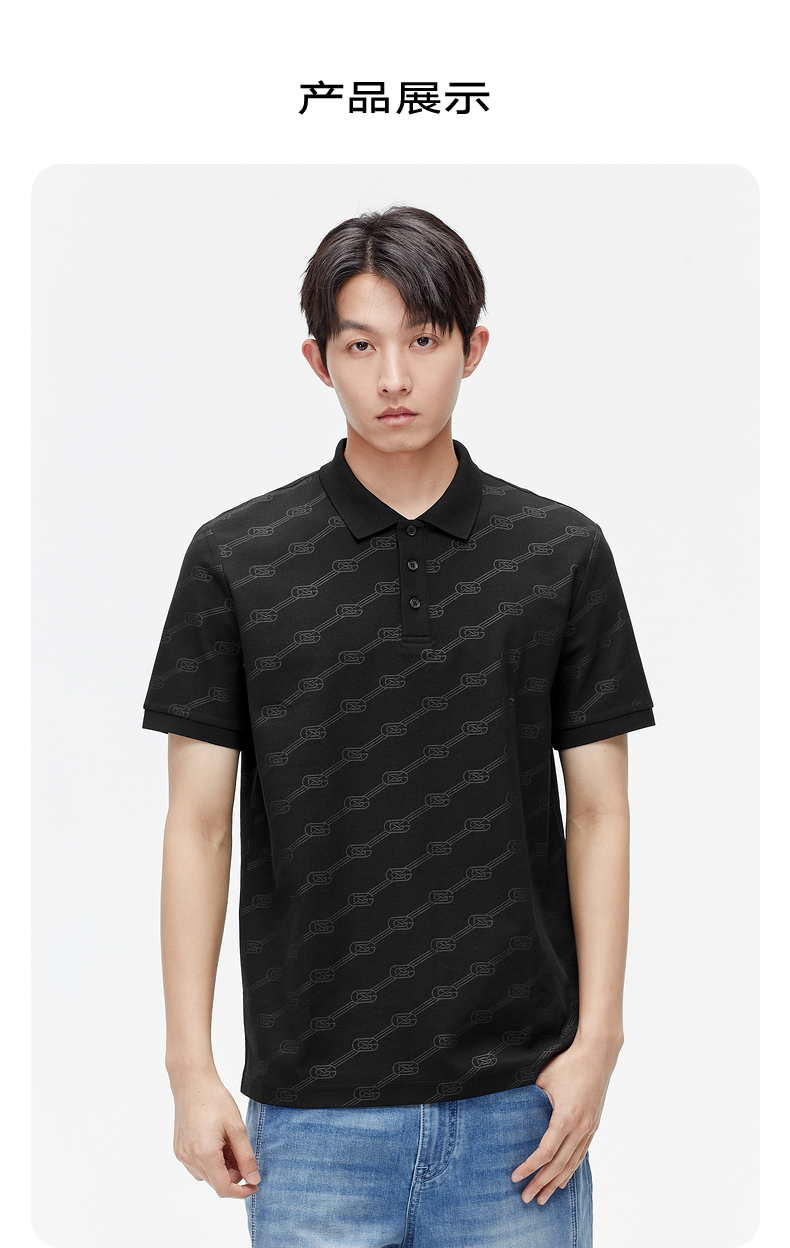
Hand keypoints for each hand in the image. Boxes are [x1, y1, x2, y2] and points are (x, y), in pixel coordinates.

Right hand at [171, 1074, 260, 1198]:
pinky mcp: (178, 1149)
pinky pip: (197, 1166)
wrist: (192, 1082)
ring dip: (221, 1167)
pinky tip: (216, 1142)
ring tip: (228, 1143)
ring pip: (207, 1175)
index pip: (224, 1188)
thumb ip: (246, 1157)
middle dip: (233, 1173)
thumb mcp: (237, 1127)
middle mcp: (189, 1159)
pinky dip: (210, 1161)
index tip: (254, 1185)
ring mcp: (181, 1155)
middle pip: (216, 1182)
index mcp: (205, 1154)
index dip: (241, 1191)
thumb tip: (254, 1179)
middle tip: (241, 1151)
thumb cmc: (215, 1100)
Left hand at [510, 1035, 620, 1204]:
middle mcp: (580, 1128)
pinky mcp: (594, 1125)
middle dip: (540, 1183)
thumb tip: (511, 1109)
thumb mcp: (543, 1077)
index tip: (515, 1177)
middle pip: (558, 1165)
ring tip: (543, 1198)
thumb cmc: (568, 1062)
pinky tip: (562, 1180)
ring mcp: (589, 1128)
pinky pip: (581, 1155)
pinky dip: (570, 1170)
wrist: (598, 1054)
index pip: (545, 1152)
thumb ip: (530, 1097)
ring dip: (556, 1182)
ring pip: (572, 1164)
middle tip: (526, 1199)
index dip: (529, 1167)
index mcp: (566, 1117)